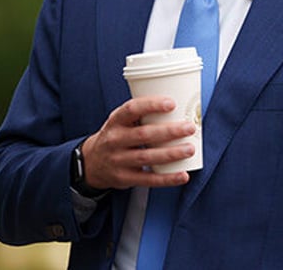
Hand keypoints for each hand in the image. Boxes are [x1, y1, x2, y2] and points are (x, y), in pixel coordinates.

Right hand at [80, 96, 196, 190]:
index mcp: (116, 121)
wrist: (93, 162)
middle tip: (189, 127)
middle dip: (169, 131)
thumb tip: (179, 106)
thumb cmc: (116, 136)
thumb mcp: (121, 121)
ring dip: (171, 153)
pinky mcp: (124, 178)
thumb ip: (141, 114)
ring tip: (189, 149)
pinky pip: (148, 179)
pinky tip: (183, 175)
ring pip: (147, 157)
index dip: (151, 105)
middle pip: (143, 135)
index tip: (172, 103)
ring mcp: (118, 160)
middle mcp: (115, 140)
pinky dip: (167, 178)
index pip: (131, 109)